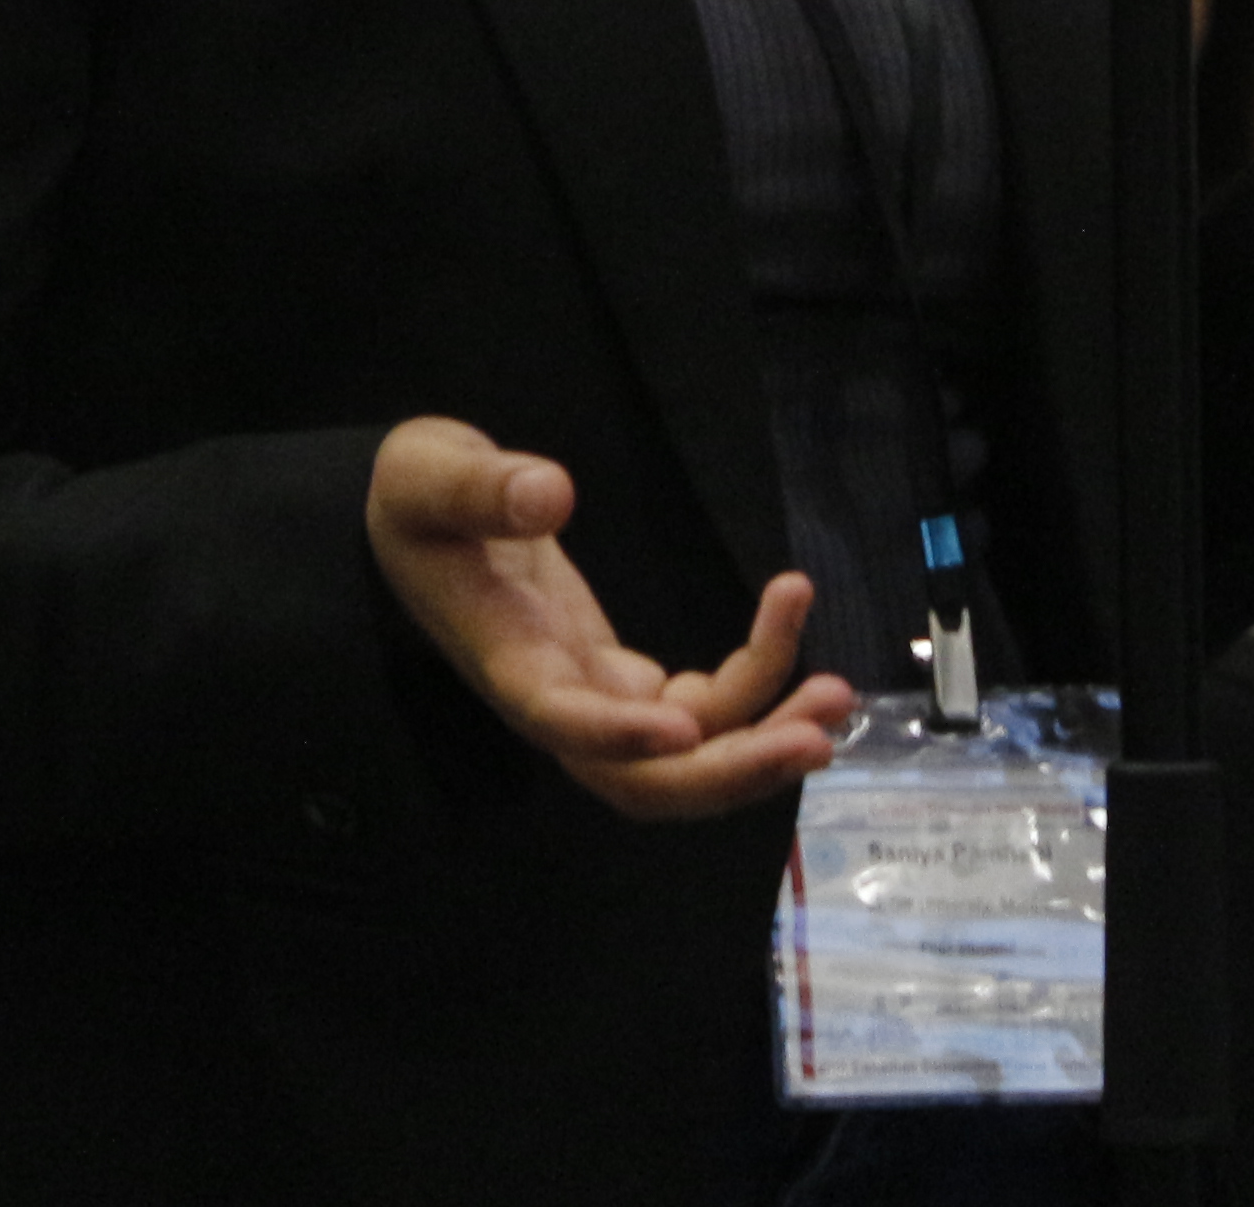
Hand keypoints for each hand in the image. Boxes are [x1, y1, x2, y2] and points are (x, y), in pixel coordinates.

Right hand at [367, 416, 852, 820]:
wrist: (421, 521)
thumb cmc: (417, 498)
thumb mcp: (427, 472)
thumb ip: (480, 487)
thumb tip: (549, 493)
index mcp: (503, 655)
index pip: (557, 718)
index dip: (617, 735)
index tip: (687, 729)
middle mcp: (551, 695)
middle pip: (638, 781)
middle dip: (728, 774)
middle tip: (815, 738)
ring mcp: (590, 693)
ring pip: (680, 758)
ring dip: (761, 738)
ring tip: (836, 692)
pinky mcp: (619, 676)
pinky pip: (695, 708)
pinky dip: (753, 680)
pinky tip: (790, 619)